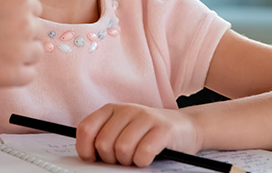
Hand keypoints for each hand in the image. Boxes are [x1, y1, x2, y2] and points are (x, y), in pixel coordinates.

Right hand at [0, 0, 43, 86]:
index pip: (31, 8)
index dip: (10, 12)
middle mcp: (28, 25)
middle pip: (33, 30)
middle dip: (13, 32)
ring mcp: (22, 53)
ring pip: (33, 53)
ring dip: (16, 53)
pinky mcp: (15, 76)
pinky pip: (28, 73)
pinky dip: (13, 72)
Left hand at [76, 103, 201, 167]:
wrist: (186, 127)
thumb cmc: (149, 133)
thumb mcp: (123, 130)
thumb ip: (105, 137)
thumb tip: (88, 157)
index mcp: (111, 109)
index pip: (86, 129)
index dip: (86, 149)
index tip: (94, 159)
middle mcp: (127, 110)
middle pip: (103, 143)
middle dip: (111, 159)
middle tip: (124, 158)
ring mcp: (145, 117)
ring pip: (122, 149)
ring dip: (129, 161)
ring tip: (137, 157)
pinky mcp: (163, 129)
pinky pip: (142, 153)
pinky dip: (143, 161)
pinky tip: (148, 157)